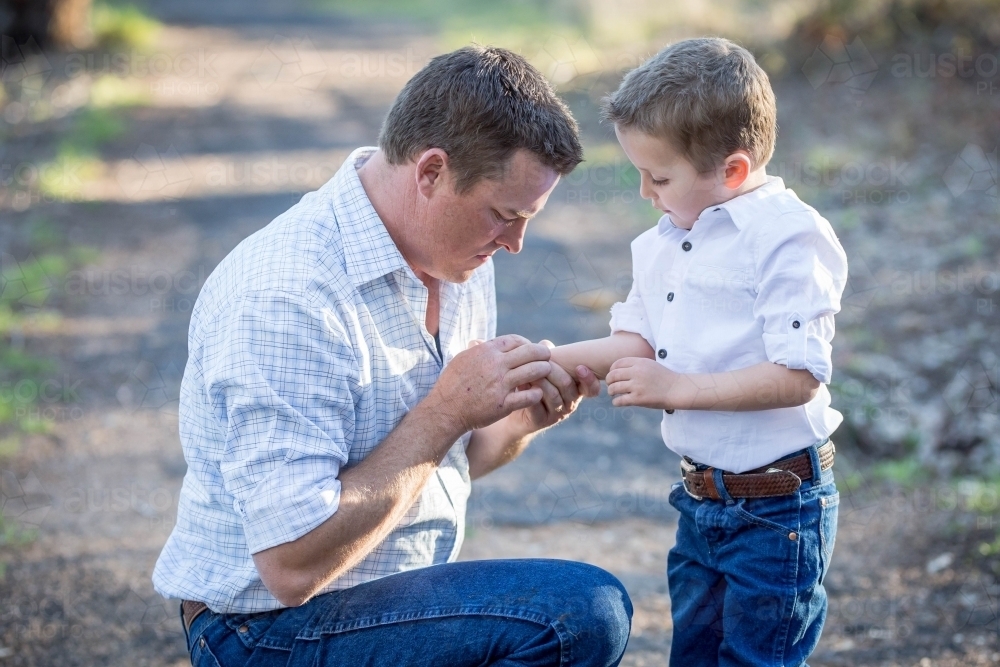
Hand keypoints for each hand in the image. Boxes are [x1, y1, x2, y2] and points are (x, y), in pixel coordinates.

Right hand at [425, 334, 551, 434]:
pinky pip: (529, 396)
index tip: (530, 350)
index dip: (527, 343)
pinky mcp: (504, 404)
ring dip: (545, 370)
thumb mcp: (462, 359)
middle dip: (543, 353)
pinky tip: (538, 393)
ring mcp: (501, 385)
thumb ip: (477, 349)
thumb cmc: (452, 384)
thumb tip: (484, 341)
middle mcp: (495, 365)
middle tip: (548, 356)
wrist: (445, 410)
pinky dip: (537, 393)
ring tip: (548, 372)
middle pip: (530, 352)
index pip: (516, 340)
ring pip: (534, 371)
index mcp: (486, 352)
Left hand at [507, 340, 599, 434]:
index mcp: (576, 389)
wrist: (516, 406)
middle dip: (554, 371)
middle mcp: (570, 403)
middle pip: (567, 385)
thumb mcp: (542, 369)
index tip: (580, 368)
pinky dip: (529, 393)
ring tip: (530, 372)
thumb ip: (547, 357)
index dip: (589, 379)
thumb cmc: (534, 383)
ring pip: (553, 395)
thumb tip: (545, 344)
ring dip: (541, 381)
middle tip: (542, 362)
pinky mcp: (541, 421)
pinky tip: (522, 384)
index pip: (592, 389)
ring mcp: (557, 414)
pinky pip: (537, 407)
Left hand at [606, 357, 675, 408]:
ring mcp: (637, 386)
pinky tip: (617, 402)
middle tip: (610, 385)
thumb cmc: (664, 378)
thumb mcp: (650, 365)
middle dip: (609, 381)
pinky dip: (616, 402)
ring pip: (614, 388)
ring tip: (613, 393)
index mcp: (639, 363)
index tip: (612, 375)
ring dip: (611, 391)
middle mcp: (637, 373)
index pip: (617, 364)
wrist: (677, 389)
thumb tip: (618, 369)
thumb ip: (636, 365)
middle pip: (613, 375)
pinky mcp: (638, 399)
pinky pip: (620, 400)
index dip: (612, 370)